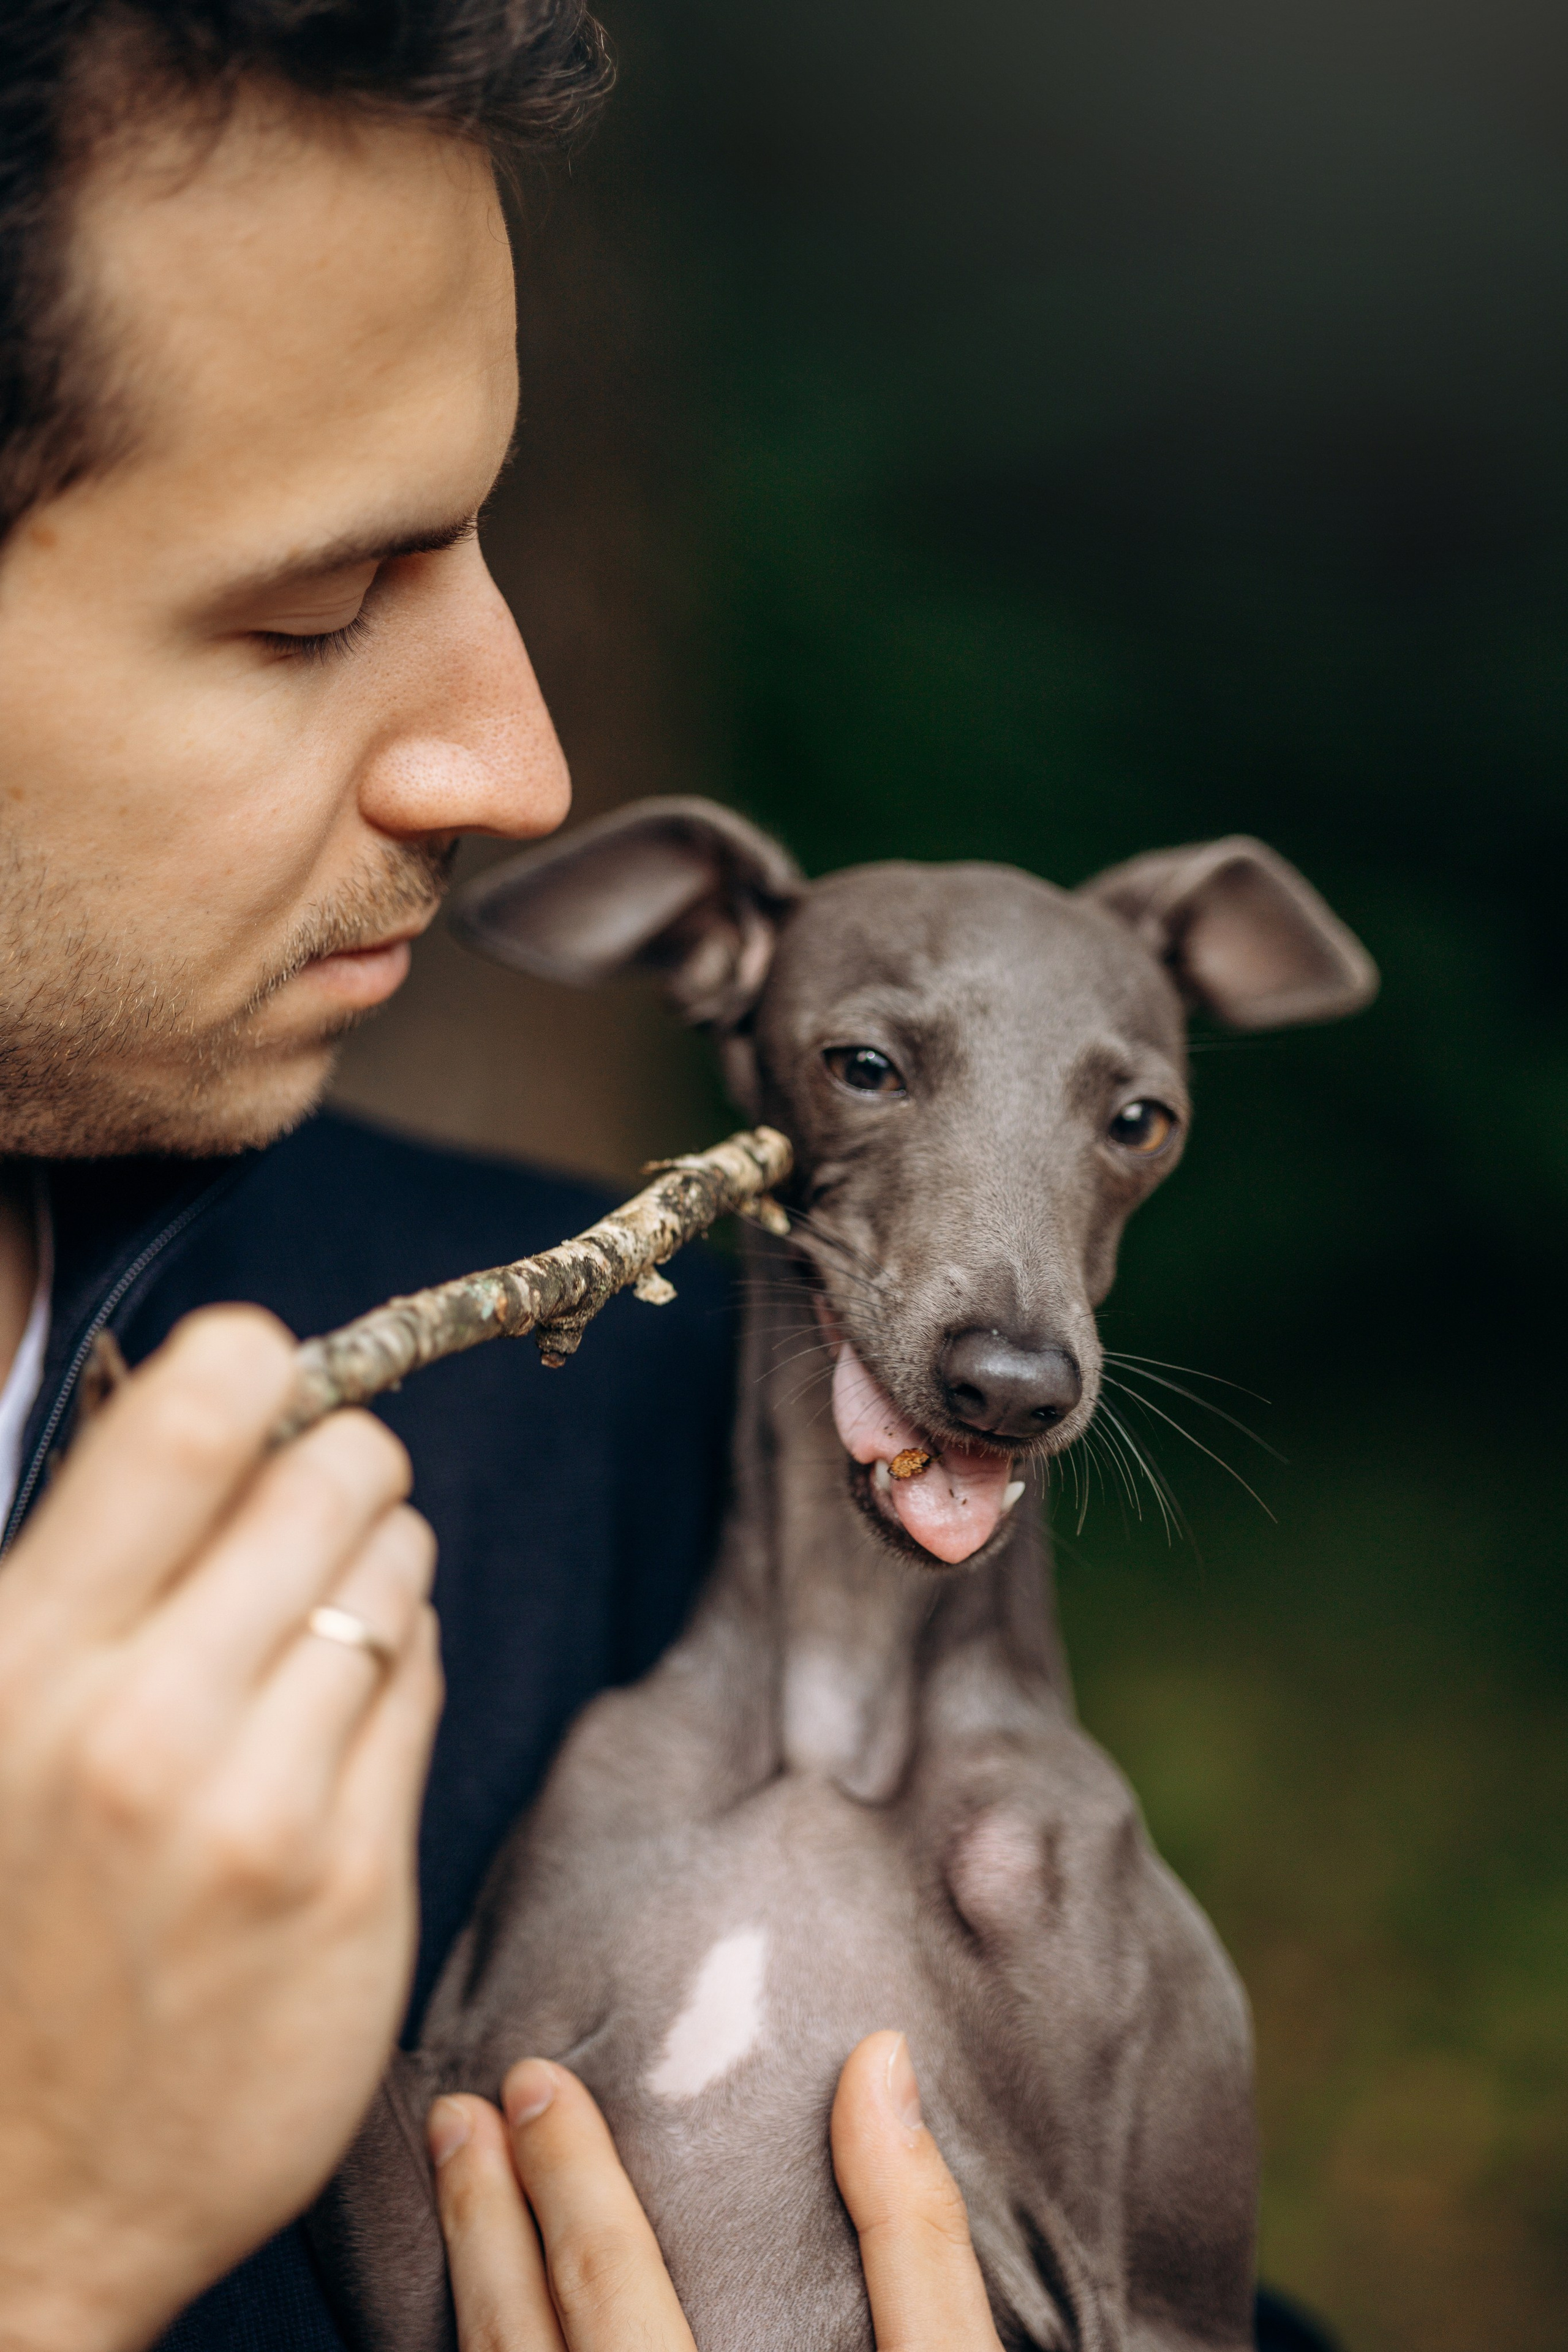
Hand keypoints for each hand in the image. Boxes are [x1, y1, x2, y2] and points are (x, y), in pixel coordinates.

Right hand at [0, 1308, 442, 2351]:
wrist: (19, 2198)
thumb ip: (90, 1572)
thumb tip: (206, 1412)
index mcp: (26, 1659)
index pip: (195, 1417)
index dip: (256, 1367)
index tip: (267, 1379)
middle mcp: (145, 1721)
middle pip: (337, 1474)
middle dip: (337, 1472)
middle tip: (308, 1511)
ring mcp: (263, 1806)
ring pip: (399, 1571)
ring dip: (374, 1572)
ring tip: (309, 1631)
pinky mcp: (354, 1883)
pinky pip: (421, 1685)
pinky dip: (395, 1669)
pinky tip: (333, 1722)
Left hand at [429, 2032, 1003, 2349]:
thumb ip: (918, 2245)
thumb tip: (879, 2060)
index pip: (607, 2291)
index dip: (564, 2181)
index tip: (533, 2083)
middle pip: (523, 2350)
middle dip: (488, 2223)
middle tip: (461, 2116)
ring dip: (467, 2294)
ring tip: (453, 2191)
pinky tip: (474, 2322)